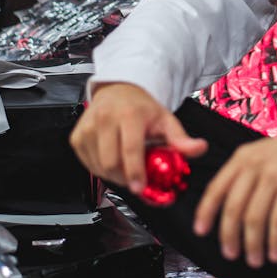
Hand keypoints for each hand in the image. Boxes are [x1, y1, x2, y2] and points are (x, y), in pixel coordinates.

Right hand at [69, 82, 206, 192]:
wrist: (119, 90)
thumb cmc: (141, 108)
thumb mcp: (165, 120)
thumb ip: (181, 138)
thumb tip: (199, 149)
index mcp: (129, 114)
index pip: (130, 148)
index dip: (135, 171)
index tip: (139, 187)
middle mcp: (105, 118)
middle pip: (111, 162)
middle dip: (125, 177)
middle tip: (136, 177)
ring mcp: (88, 127)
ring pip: (98, 166)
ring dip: (113, 175)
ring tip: (125, 164)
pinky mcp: (77, 136)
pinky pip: (87, 164)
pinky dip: (100, 169)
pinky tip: (111, 159)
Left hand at [193, 114, 276, 267]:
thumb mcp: (264, 153)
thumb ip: (246, 173)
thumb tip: (230, 209)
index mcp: (243, 157)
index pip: (217, 188)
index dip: (206, 212)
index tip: (200, 231)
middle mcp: (255, 164)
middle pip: (233, 207)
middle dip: (229, 236)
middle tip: (230, 254)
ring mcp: (274, 174)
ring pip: (255, 217)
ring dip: (253, 244)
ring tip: (255, 259)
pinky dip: (276, 241)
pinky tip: (276, 253)